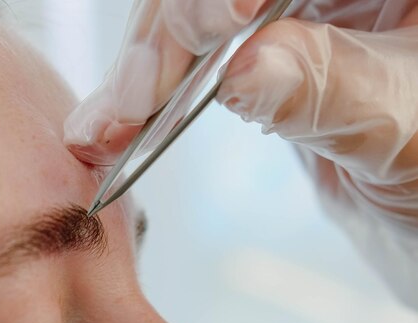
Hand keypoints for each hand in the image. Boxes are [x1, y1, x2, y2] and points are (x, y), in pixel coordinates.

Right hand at [64, 0, 417, 306]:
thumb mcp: (404, 131)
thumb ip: (329, 92)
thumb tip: (242, 70)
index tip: (223, 23)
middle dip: (176, 29)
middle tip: (137, 97)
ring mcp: (294, 13)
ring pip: (197, 14)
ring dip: (148, 65)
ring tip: (110, 121)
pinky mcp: (264, 49)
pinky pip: (198, 52)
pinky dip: (156, 86)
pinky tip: (121, 115)